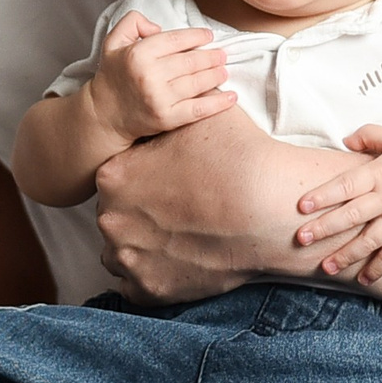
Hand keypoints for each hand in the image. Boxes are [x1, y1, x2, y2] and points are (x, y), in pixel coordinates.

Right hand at [85, 12, 232, 144]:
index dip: (196, 36)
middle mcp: (149, 75)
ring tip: (224, 70)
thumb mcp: (114, 40)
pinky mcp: (167, 118)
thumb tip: (159, 28)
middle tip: (222, 55)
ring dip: (217, 75)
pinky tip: (231, 97)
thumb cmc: (114, 74)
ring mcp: (159, 99)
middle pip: (191, 62)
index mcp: (138, 54)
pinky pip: (199, 109)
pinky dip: (218, 103)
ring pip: (198, 83)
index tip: (208, 36)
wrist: (104, 113)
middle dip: (211, 57)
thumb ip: (133, 21)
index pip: (176, 40)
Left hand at [94, 108, 359, 299]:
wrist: (271, 211)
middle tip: (177, 210)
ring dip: (140, 244)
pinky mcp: (147, 291)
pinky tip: (175, 261)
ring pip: (120, 250)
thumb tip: (175, 91)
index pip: (117, 177)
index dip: (142, 177)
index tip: (167, 181)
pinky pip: (134, 284)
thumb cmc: (237, 160)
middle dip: (139, 211)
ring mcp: (127, 257)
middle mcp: (110, 218)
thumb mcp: (202, 118)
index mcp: (114, 176)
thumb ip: (177, 109)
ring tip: (176, 236)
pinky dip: (151, 274)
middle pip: (116, 213)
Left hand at [294, 126, 381, 284]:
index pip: (346, 186)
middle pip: (352, 216)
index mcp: (379, 173)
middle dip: (325, 228)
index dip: (323, 196)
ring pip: (370, 241)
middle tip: (302, 239)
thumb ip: (368, 135)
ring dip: (346, 255)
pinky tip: (363, 280)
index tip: (302, 206)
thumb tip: (344, 140)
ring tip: (325, 266)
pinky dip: (379, 268)